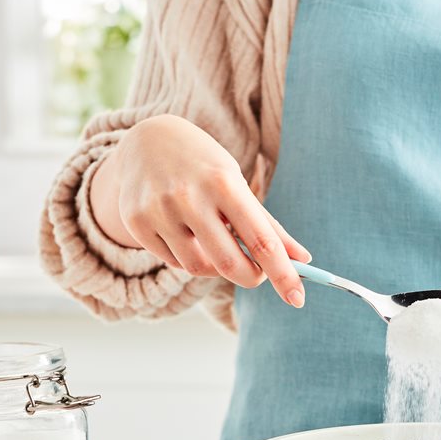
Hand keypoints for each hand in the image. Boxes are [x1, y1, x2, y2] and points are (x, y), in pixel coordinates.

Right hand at [89, 114, 311, 306]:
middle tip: (257, 274)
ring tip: (216, 244)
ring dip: (217, 268)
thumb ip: (268, 225)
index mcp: (225, 183)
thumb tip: (303, 260)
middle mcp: (190, 196)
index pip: (261, 241)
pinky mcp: (136, 222)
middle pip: (230, 264)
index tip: (298, 299)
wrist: (147, 140)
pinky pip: (173, 262)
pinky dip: (188, 258)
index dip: (282, 274)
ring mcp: (159, 210)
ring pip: (199, 268)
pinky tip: (186, 235)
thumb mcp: (237, 184)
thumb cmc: (204, 166)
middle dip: (251, 278)